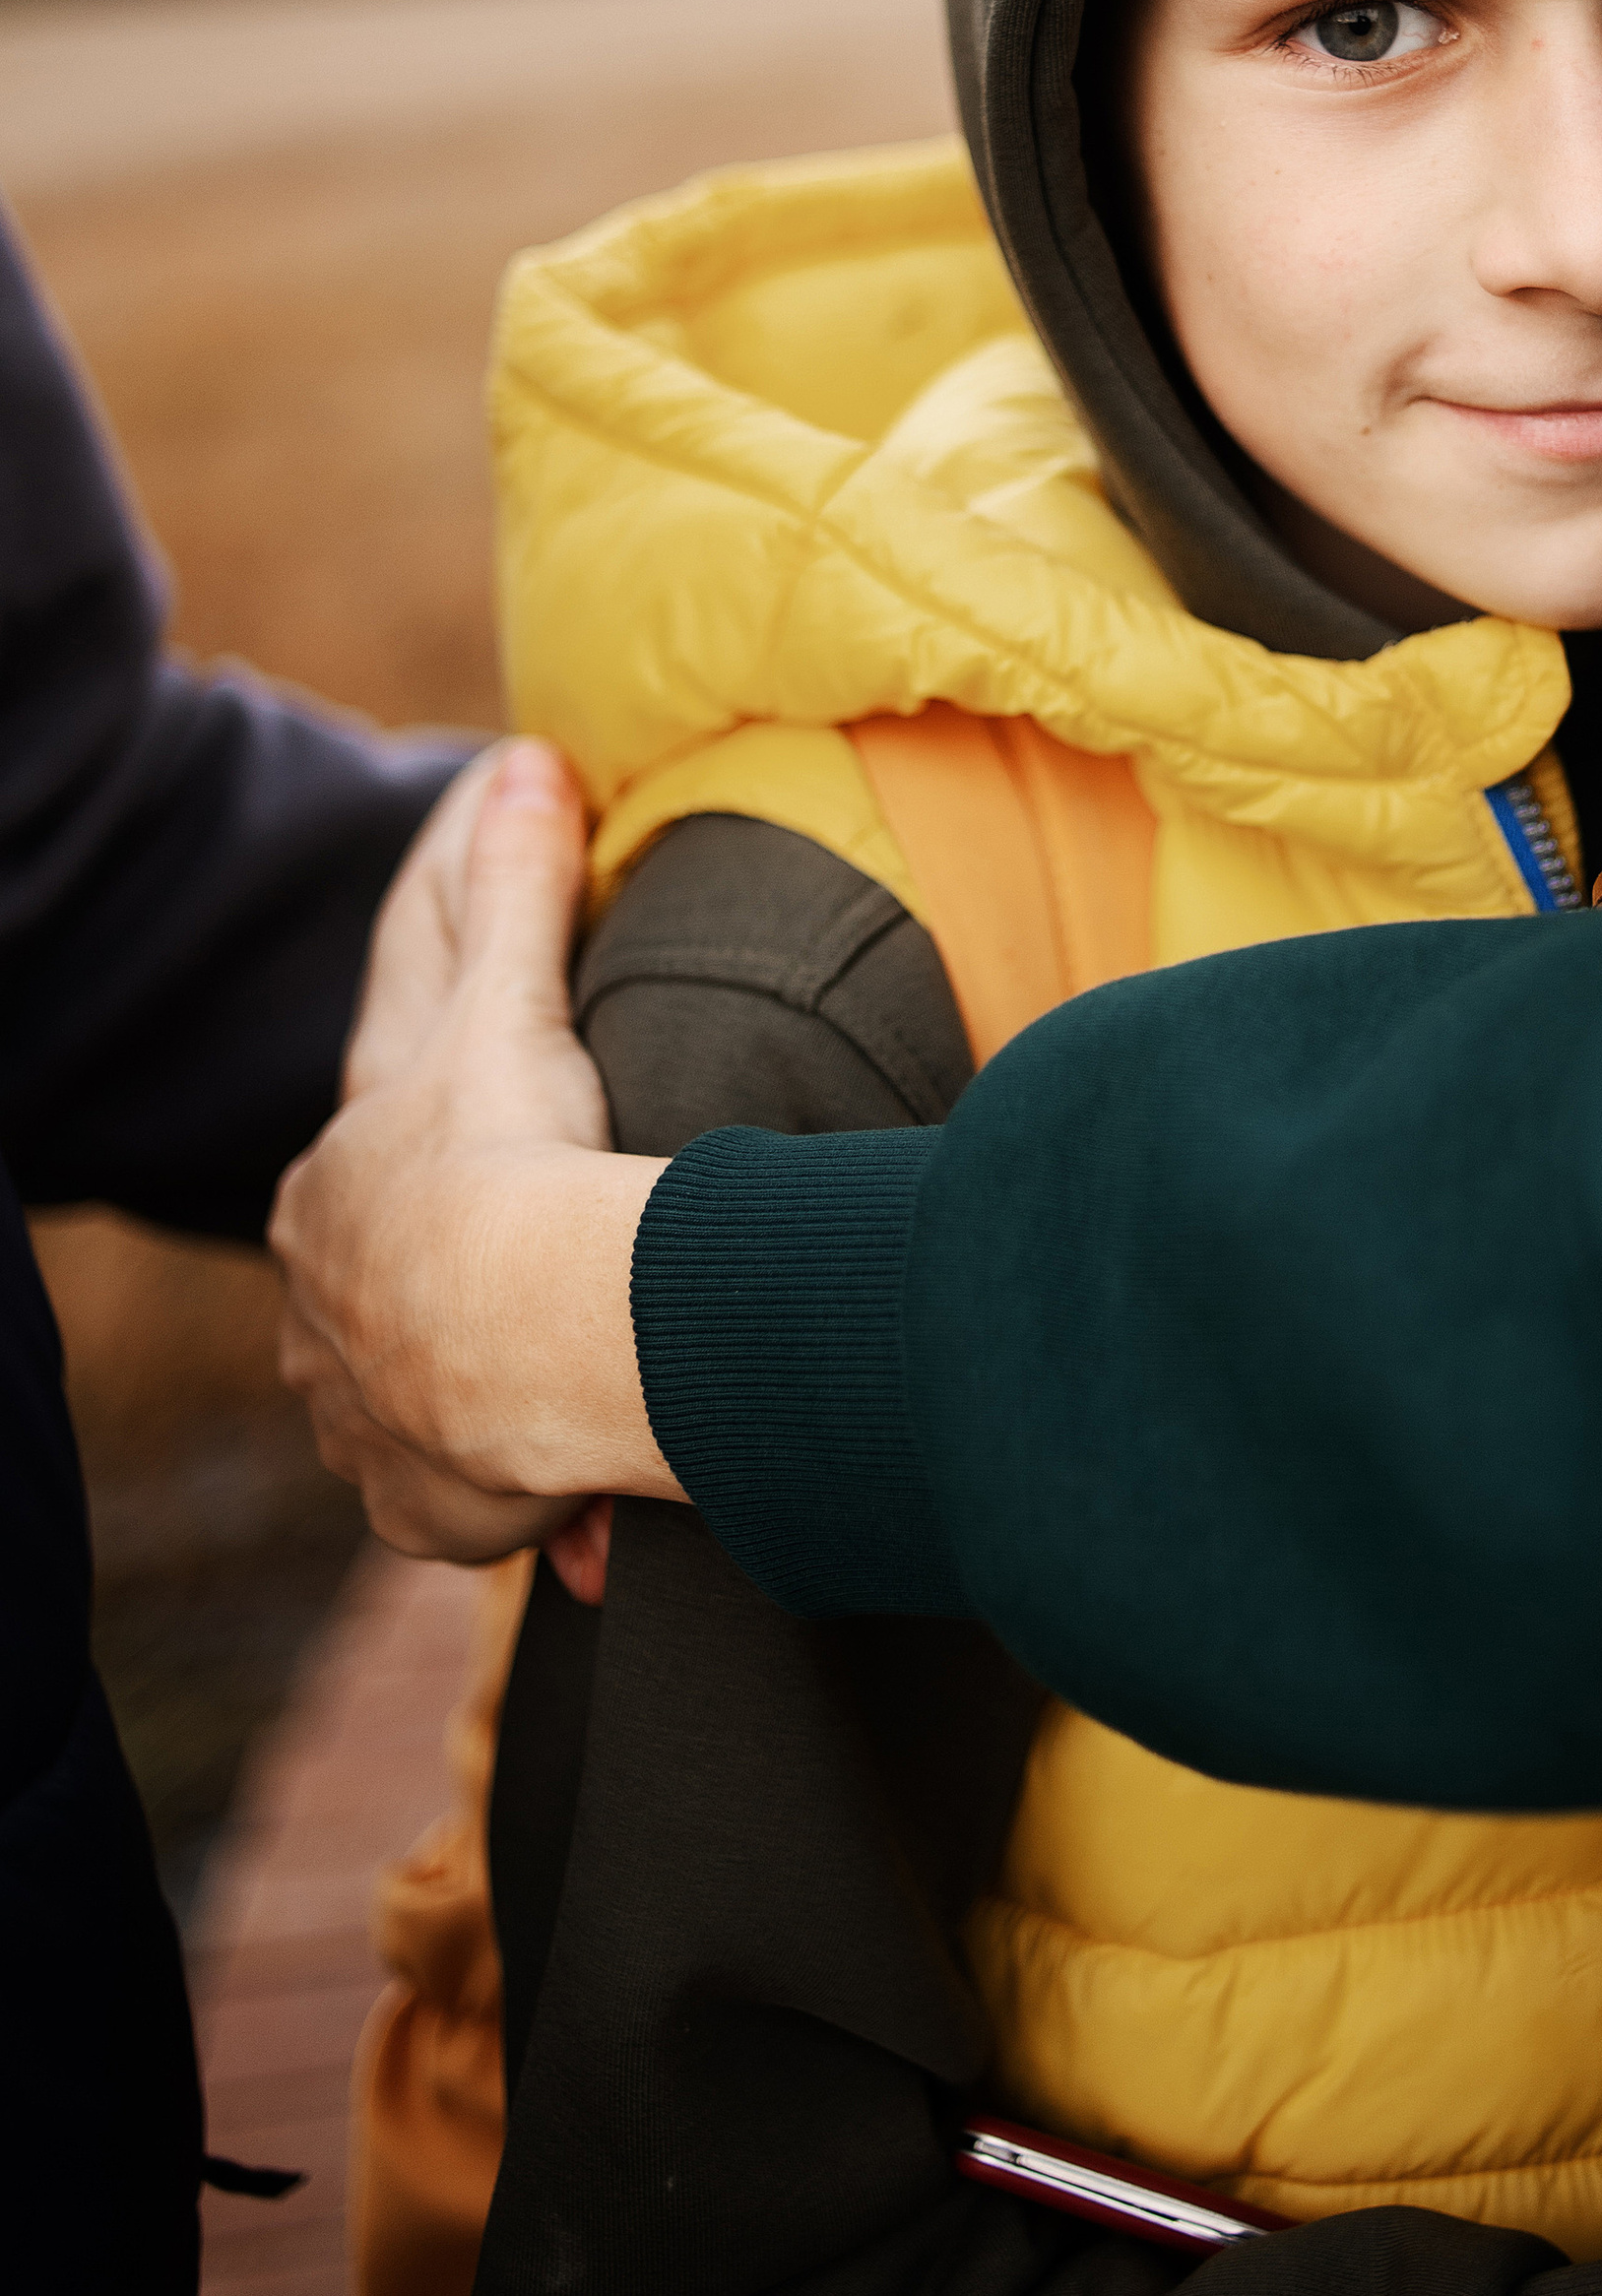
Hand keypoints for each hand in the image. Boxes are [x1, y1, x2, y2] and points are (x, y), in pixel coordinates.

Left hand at [273, 742, 679, 1530]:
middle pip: (374, 1234)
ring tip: (514, 1393)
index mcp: (347, 1162)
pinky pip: (482, 1487)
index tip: (474, 1045)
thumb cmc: (508, 1160)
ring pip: (411, 1371)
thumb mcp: (510, 1006)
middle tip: (481, 1204)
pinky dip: (526, 1499)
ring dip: (462, 1373)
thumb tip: (530, 754)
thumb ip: (517, 885)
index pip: (398, 1076)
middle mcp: (334, 1281)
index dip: (448, 1039)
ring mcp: (369, 1390)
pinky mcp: (423, 1488)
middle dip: (419, 1221)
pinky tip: (572, 1542)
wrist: (511, 1344)